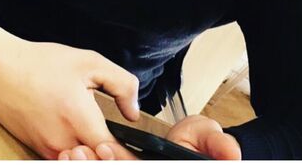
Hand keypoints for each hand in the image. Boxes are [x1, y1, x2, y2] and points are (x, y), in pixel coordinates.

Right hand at [0, 38, 139, 158]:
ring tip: (105, 141)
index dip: (128, 156)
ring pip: (80, 162)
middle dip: (112, 156)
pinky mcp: (38, 148)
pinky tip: (85, 139)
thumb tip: (133, 112)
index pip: (112, 154)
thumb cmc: (43, 64)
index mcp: (78, 119)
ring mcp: (48, 149)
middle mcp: (62, 142)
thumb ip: (122, 85)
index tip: (138, 152)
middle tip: (122, 144)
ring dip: (95, 155)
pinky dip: (79, 153)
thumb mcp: (91, 62)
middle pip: (96, 162)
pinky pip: (65, 158)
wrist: (2, 69)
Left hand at [56, 114, 240, 159]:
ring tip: (69, 154)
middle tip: (76, 152)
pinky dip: (87, 164)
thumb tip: (232, 155)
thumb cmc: (200, 144)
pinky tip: (70, 156)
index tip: (104, 147)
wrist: (192, 147)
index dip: (121, 163)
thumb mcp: (210, 139)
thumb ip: (218, 146)